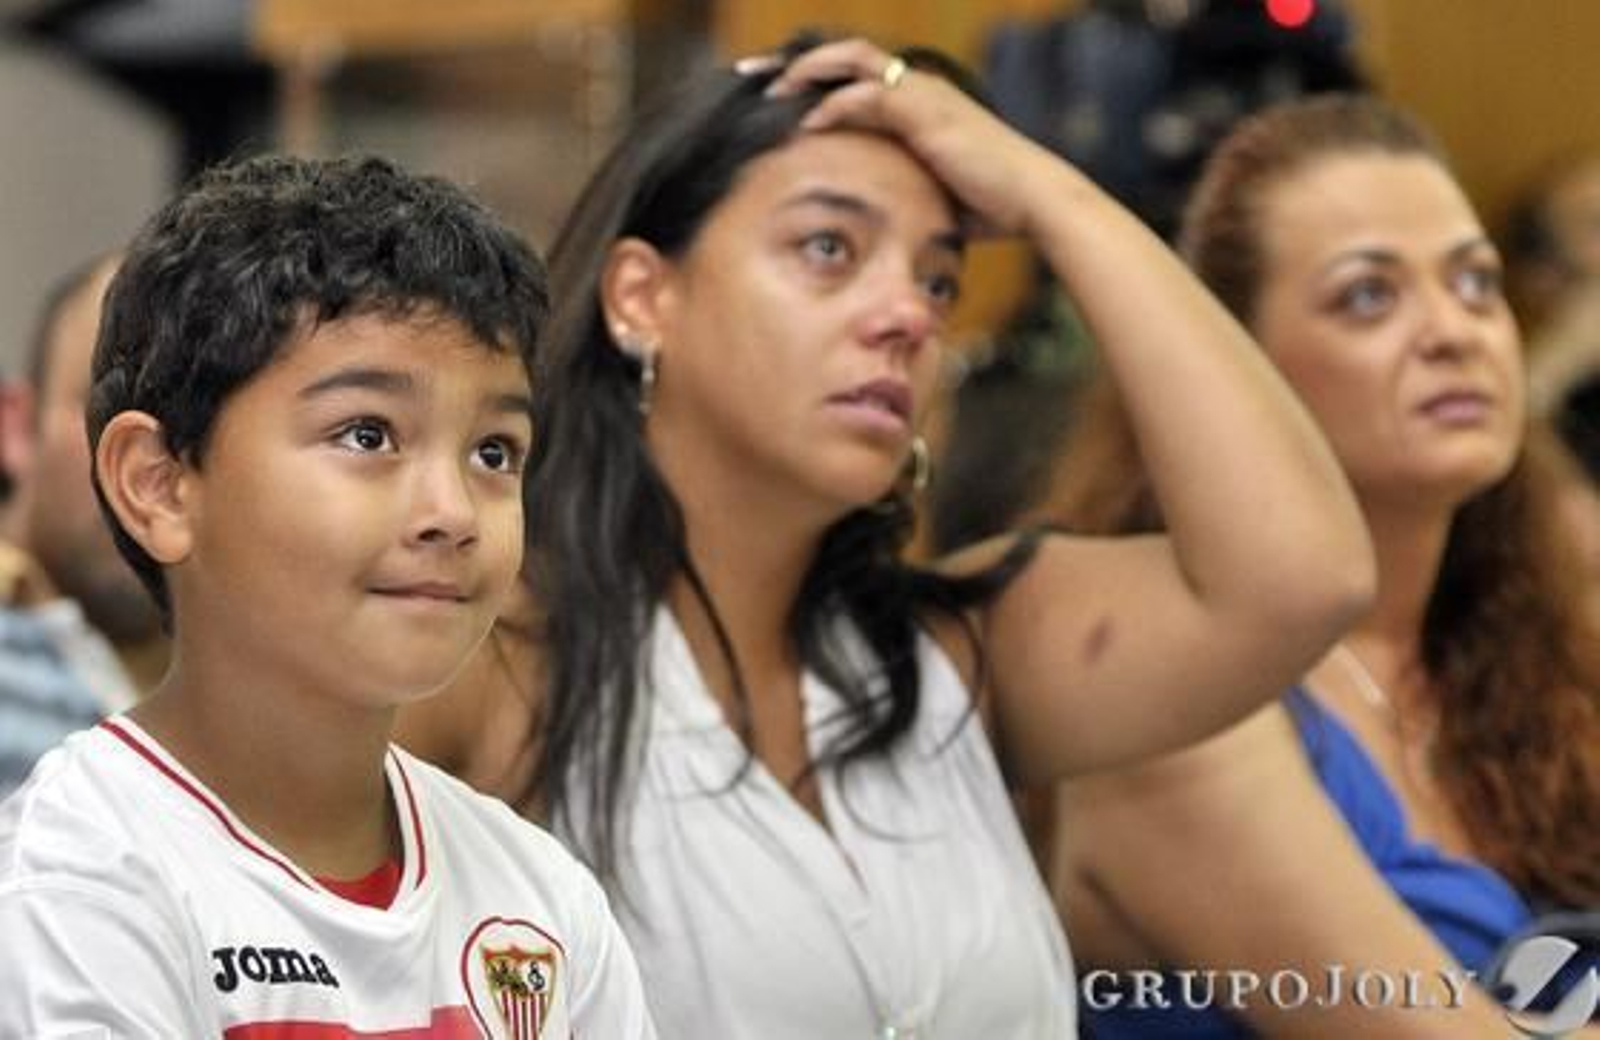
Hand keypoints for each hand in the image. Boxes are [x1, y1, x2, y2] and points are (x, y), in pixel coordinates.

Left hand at [756, 38, 1064, 237]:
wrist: (1030, 200)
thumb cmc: (990, 206)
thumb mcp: (932, 193)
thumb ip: (900, 191)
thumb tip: (875, 224)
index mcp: (916, 101)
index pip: (852, 76)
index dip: (810, 79)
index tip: (770, 94)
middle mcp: (916, 86)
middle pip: (840, 54)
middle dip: (792, 62)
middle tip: (749, 75)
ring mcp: (920, 92)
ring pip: (848, 60)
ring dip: (804, 74)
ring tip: (768, 94)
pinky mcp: (922, 109)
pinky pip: (865, 95)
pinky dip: (831, 106)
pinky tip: (805, 124)